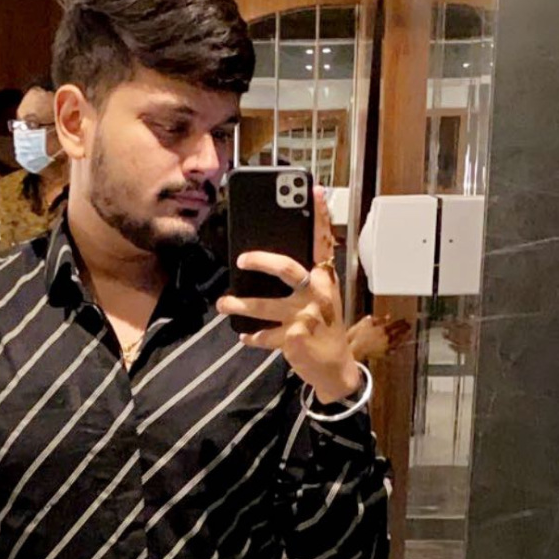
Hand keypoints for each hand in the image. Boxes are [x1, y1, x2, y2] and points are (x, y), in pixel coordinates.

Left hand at [216, 185, 359, 403]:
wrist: (336, 369)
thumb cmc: (325, 327)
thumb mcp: (322, 298)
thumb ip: (305, 279)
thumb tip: (271, 261)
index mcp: (325, 278)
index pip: (323, 242)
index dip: (320, 216)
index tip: (314, 190)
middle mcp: (317, 293)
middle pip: (287, 268)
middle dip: (261, 260)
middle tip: (241, 259)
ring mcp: (304, 316)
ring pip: (264, 305)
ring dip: (239, 305)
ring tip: (223, 304)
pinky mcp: (293, 338)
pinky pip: (264, 334)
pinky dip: (252, 336)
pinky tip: (243, 335)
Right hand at [348, 314, 412, 362]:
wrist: (353, 349)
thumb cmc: (358, 335)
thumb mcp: (366, 322)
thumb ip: (378, 319)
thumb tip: (387, 317)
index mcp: (383, 329)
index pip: (396, 324)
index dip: (402, 322)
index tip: (405, 320)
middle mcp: (386, 338)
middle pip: (399, 333)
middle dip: (405, 329)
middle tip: (409, 327)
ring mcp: (385, 347)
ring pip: (397, 342)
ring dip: (403, 338)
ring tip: (406, 336)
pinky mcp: (382, 354)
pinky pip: (392, 351)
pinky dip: (395, 348)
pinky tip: (397, 348)